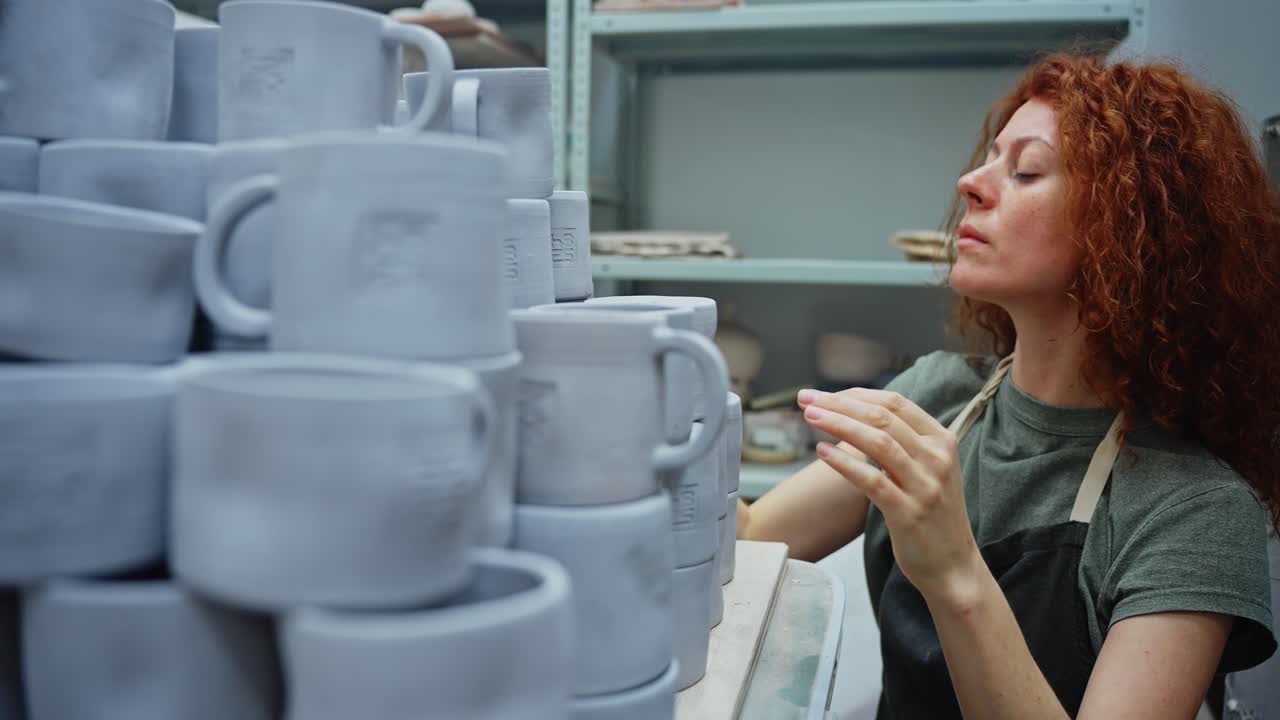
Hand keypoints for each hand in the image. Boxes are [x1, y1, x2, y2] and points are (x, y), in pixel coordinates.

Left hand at [798, 387, 982, 604]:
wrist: (953, 567)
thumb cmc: (932, 516)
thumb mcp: (926, 470)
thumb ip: (902, 443)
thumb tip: (856, 415)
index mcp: (942, 440)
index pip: (896, 403)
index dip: (856, 394)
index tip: (824, 394)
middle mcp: (936, 458)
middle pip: (882, 417)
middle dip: (840, 404)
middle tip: (806, 399)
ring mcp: (925, 486)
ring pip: (877, 442)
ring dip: (839, 425)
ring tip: (809, 418)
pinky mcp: (908, 513)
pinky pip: (872, 480)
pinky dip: (845, 463)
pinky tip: (822, 451)